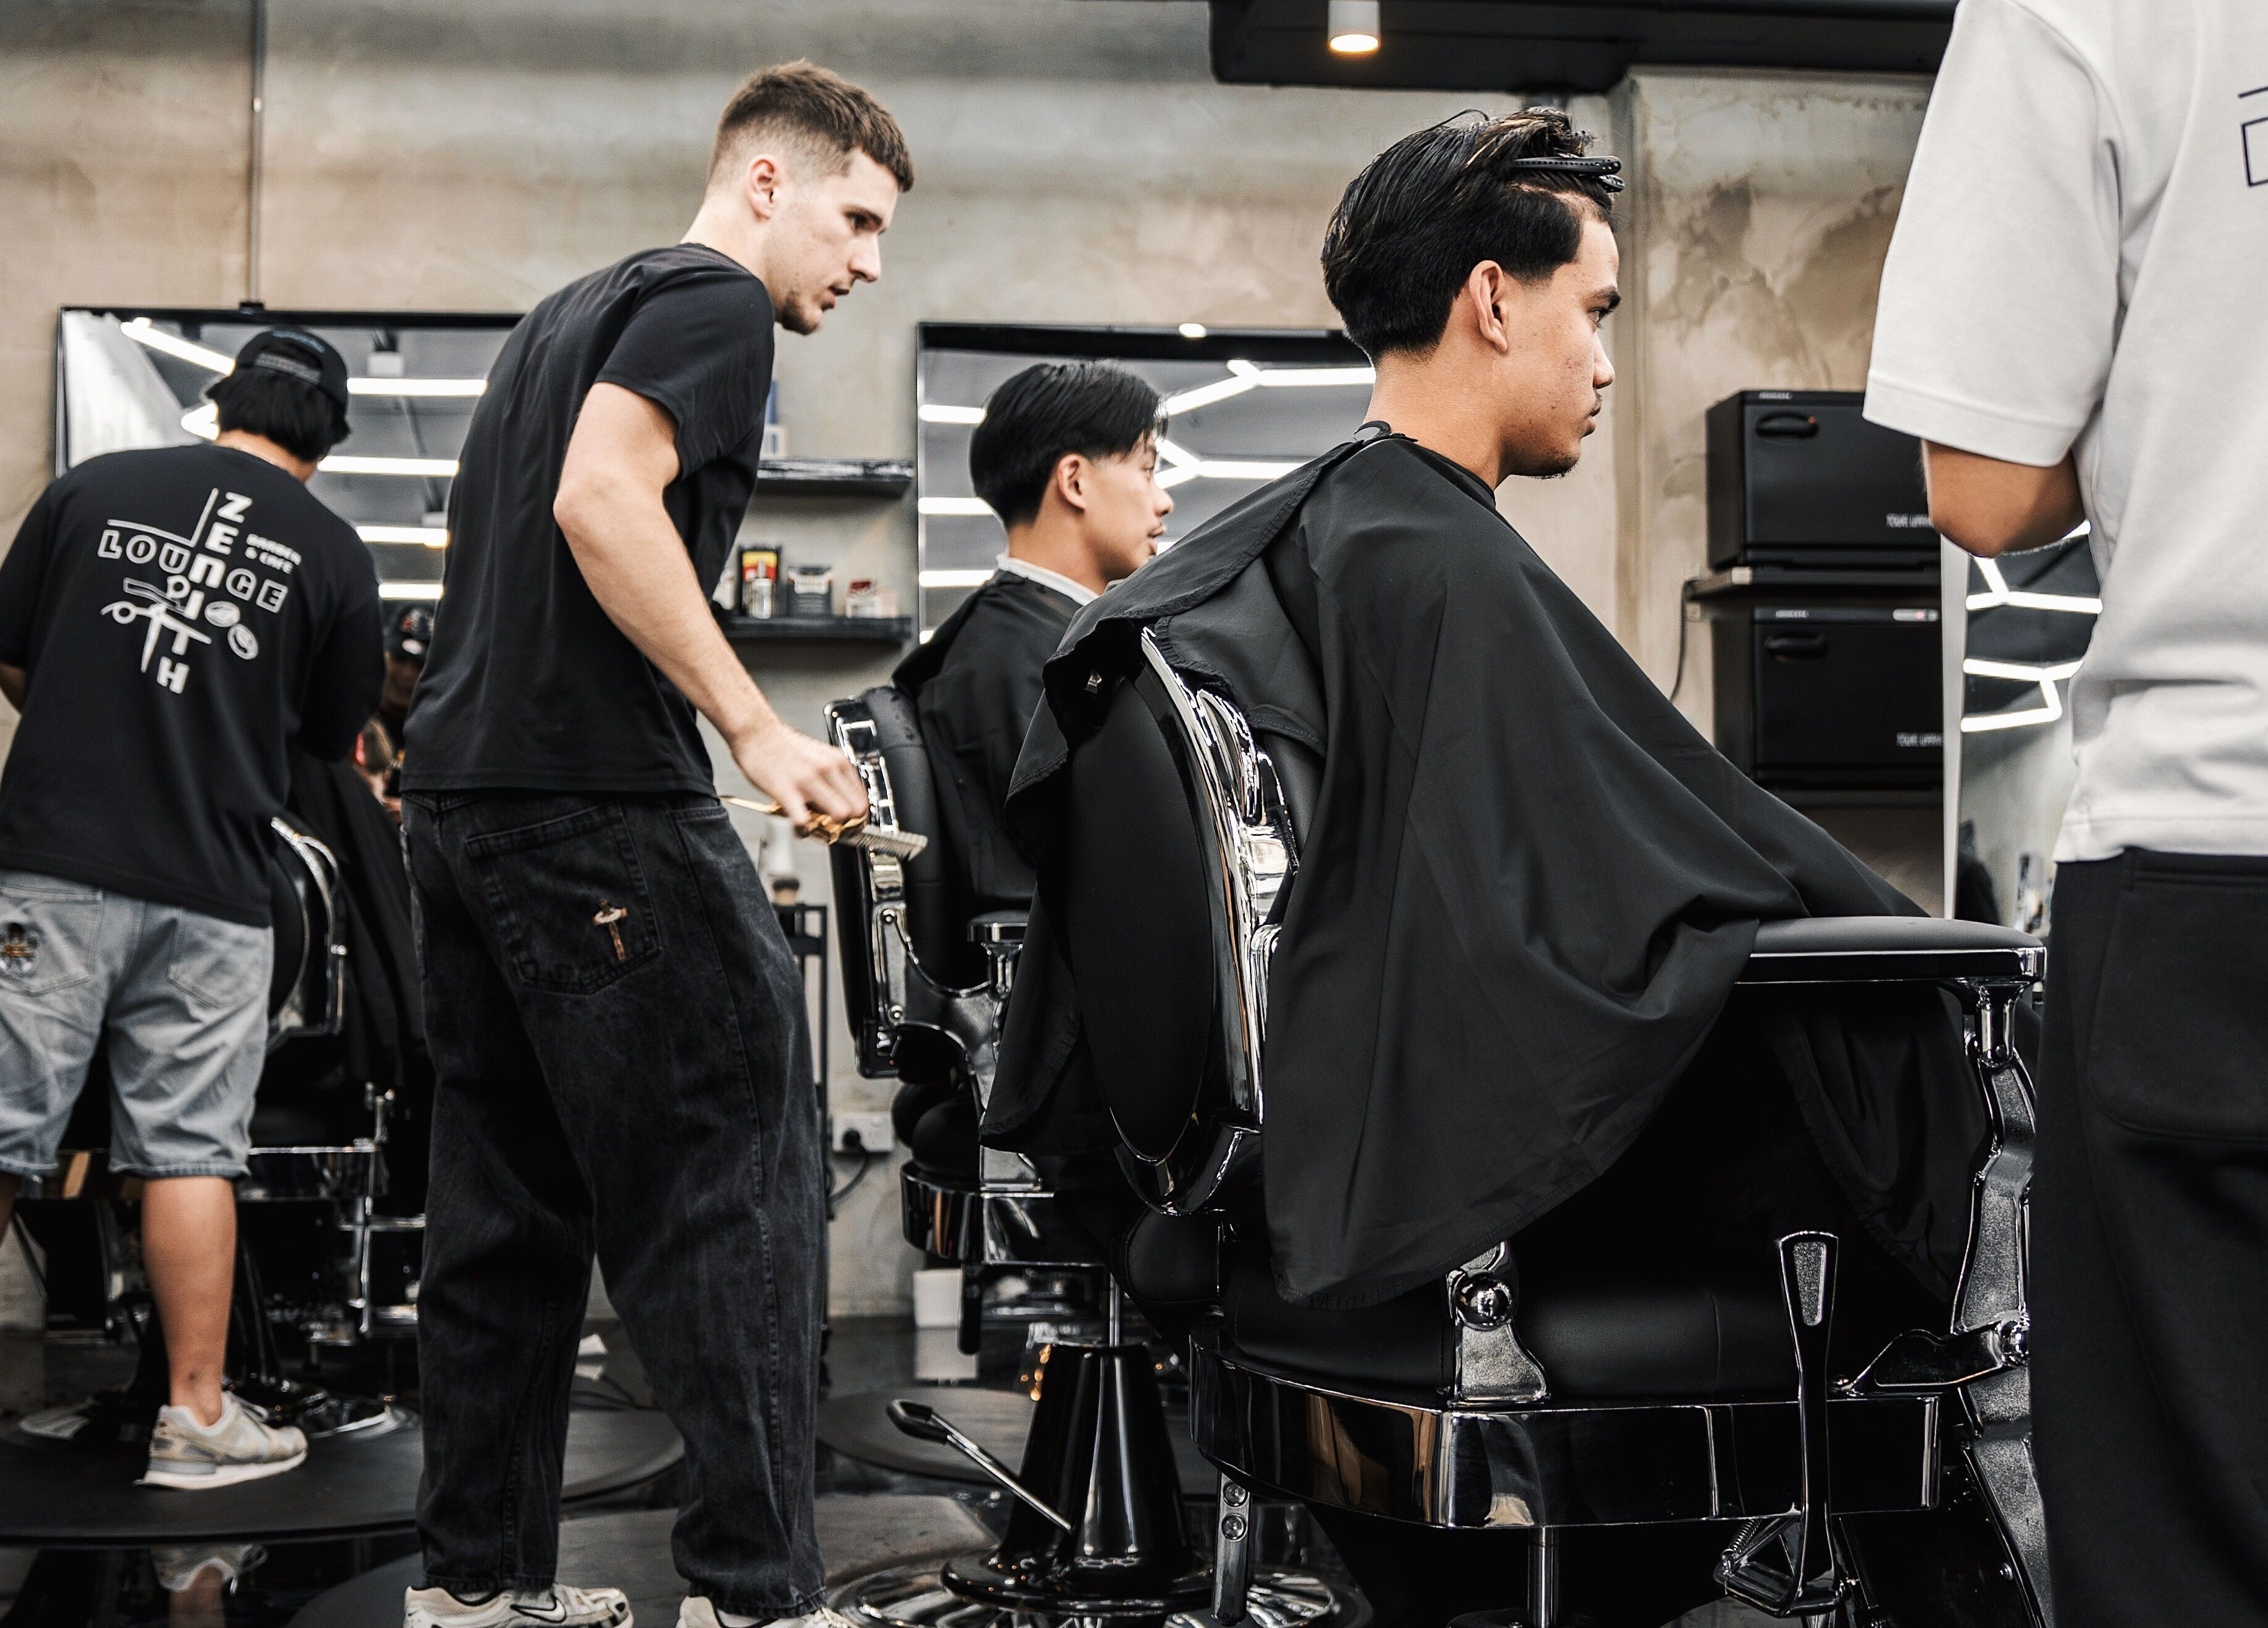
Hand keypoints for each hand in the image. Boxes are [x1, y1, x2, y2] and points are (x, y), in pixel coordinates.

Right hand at [731, 720, 867, 837]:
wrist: (756, 732)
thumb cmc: (784, 747)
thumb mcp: (820, 756)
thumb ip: (833, 777)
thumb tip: (841, 802)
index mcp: (838, 762)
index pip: (862, 800)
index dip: (856, 817)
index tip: (847, 824)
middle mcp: (828, 769)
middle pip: (856, 811)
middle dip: (845, 825)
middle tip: (831, 828)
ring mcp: (808, 780)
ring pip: (839, 815)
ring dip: (828, 828)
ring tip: (815, 827)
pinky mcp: (786, 790)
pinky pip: (803, 820)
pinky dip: (803, 830)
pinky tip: (798, 827)